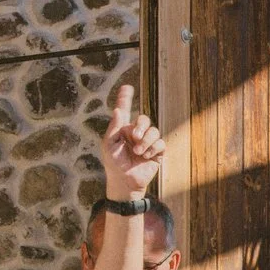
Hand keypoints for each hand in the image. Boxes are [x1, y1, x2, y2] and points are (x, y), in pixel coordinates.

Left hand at [99, 82, 164, 200]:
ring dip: (146, 141)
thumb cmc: (114, 164)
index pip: (125, 109)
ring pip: (154, 131)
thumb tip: (118, 110)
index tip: (127, 87)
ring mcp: (147, 143)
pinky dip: (153, 148)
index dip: (126, 98)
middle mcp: (136, 133)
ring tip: (138, 152)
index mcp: (123, 129)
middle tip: (135, 137)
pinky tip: (146, 156)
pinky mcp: (157, 152)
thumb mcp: (109, 145)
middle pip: (144, 119)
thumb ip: (114, 127)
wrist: (125, 182)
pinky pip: (160, 143)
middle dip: (141, 126)